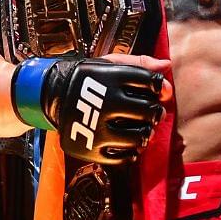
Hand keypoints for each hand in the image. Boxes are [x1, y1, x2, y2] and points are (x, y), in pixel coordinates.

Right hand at [40, 55, 170, 164]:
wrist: (53, 95)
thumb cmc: (90, 79)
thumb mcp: (111, 63)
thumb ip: (140, 63)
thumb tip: (167, 65)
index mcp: (112, 78)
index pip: (152, 83)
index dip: (160, 88)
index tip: (156, 91)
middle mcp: (106, 102)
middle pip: (148, 111)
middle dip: (155, 112)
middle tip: (151, 113)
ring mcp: (98, 128)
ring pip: (139, 136)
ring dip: (146, 133)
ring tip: (142, 129)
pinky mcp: (91, 149)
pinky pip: (123, 156)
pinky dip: (132, 152)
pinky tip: (129, 143)